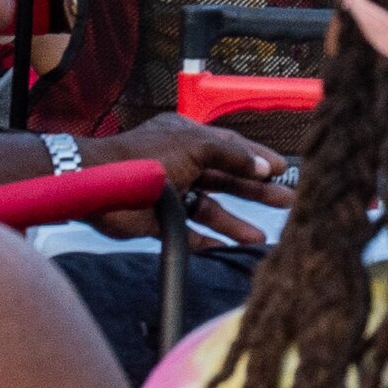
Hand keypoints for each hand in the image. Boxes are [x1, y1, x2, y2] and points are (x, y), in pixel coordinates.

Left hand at [101, 111, 296, 245]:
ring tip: (259, 237)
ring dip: (234, 222)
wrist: (101, 184)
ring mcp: (172, 192)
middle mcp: (184, 164)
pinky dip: (208, 241)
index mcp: (189, 138)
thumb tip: (263, 166)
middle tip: (286, 202)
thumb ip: (232, 155)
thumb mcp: (196, 145)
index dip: (258, 158)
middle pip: (227, 179)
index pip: (232, 147)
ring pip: (211, 208)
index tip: (283, 170)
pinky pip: (189, 232)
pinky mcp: (161, 220)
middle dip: (256, 191)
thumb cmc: (146, 156)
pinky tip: (227, 249)